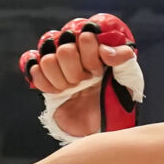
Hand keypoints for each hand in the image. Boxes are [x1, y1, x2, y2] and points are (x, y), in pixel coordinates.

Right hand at [19, 14, 142, 140]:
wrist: (100, 126)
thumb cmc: (117, 101)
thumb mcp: (129, 80)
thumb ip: (123, 59)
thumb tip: (103, 49)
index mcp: (94, 47)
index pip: (84, 37)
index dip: (90, 56)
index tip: (98, 71)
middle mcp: (75, 53)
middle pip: (64, 49)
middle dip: (75, 70)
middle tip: (83, 82)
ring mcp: (58, 66)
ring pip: (47, 60)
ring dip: (60, 79)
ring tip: (71, 88)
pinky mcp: (45, 79)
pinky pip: (34, 71)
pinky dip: (45, 83)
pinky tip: (57, 90)